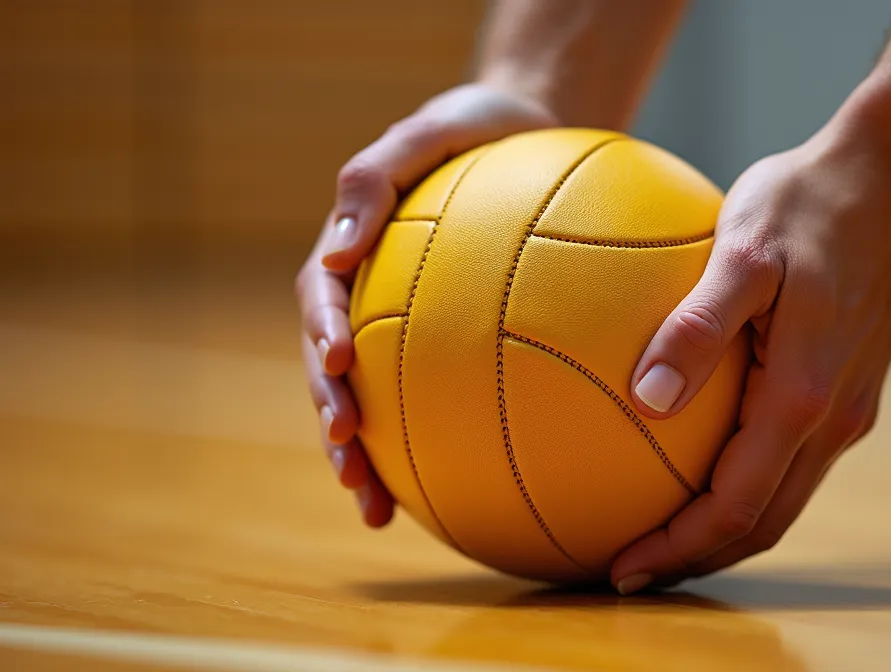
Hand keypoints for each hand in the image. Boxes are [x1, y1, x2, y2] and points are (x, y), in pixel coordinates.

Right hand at [295, 83, 558, 526]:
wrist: (528, 134)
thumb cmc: (475, 128)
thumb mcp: (428, 129)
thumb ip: (375, 178)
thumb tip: (338, 250)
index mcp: (353, 253)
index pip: (322, 300)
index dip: (321, 336)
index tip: (335, 366)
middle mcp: (369, 298)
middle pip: (333, 369)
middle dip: (333, 419)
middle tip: (348, 461)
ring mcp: (403, 325)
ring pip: (374, 399)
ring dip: (367, 456)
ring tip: (376, 508)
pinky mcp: (447, 343)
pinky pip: (440, 396)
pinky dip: (439, 444)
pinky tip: (462, 490)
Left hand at [612, 122, 890, 592]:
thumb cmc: (808, 200)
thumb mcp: (742, 247)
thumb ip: (698, 325)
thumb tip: (647, 397)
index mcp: (804, 395)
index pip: (735, 505)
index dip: (677, 546)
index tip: (618, 565)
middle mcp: (834, 417)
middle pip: (762, 523)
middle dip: (695, 557)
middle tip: (627, 569)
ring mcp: (848, 406)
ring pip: (782, 499)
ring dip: (723, 528)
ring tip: (658, 533)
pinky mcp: (849, 388)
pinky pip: (792, 458)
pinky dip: (747, 485)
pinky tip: (700, 461)